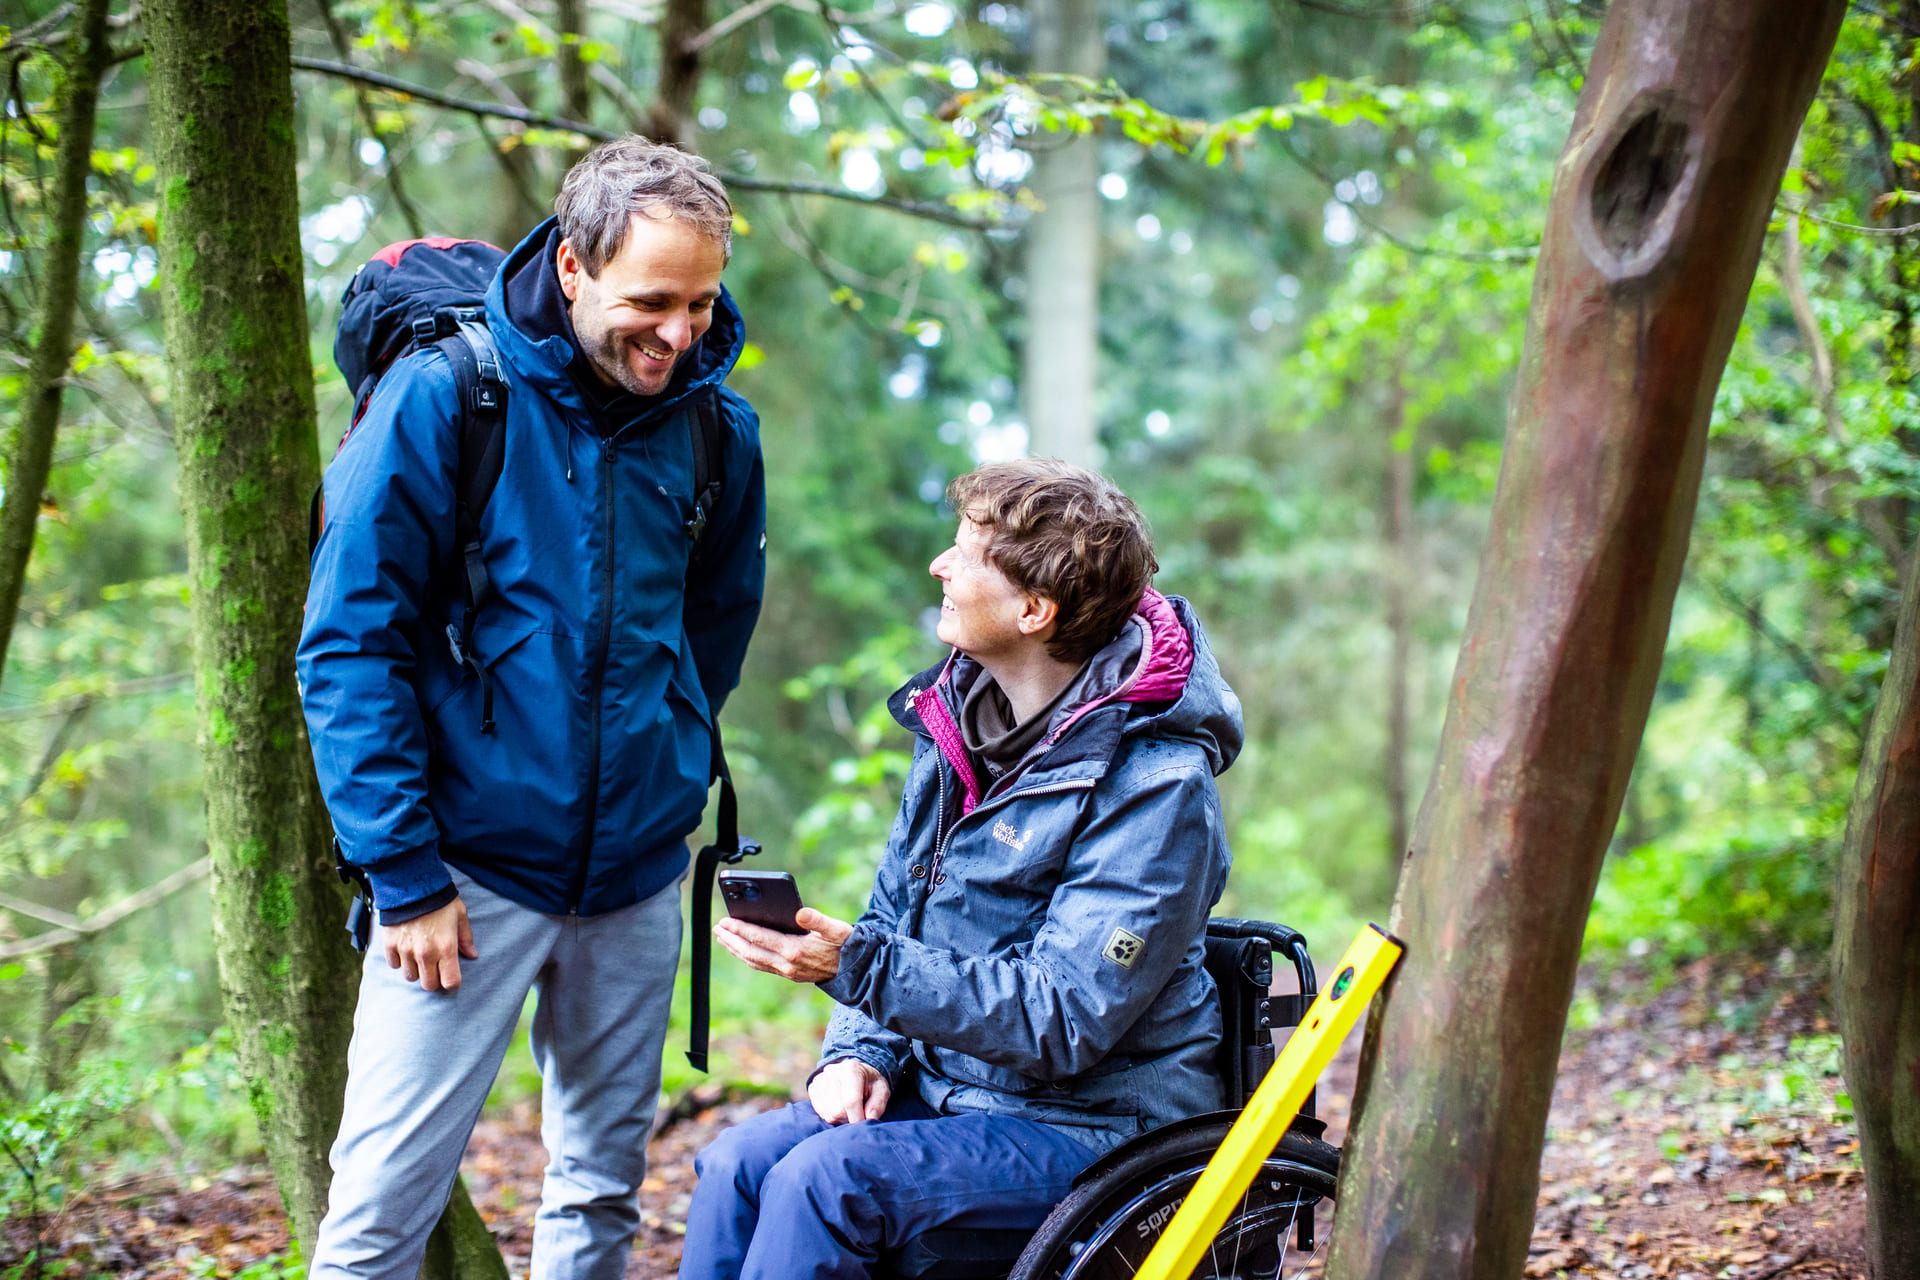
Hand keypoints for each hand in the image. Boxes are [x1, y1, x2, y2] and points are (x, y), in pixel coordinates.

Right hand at [382, 897, 477, 991]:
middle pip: (429, 985)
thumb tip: (472, 955)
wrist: (411, 884)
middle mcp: (426, 954)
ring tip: (419, 955)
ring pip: (410, 977)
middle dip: (433, 979)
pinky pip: (394, 965)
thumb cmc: (439, 900)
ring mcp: (406, 951)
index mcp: (446, 948)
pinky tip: (405, 948)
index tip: (451, 975)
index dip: (452, 982)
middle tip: (435, 966)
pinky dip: (399, 960)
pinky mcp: (390, 945)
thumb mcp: (460, 915)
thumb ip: (465, 938)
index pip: (450, 982)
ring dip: (416, 970)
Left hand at [714, 907, 852, 983]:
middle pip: (751, 952)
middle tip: (717, 928)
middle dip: (731, 940)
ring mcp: (787, 972)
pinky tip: (742, 949)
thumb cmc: (846, 945)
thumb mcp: (836, 928)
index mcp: (795, 950)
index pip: (761, 938)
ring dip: (736, 949)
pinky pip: (761, 965)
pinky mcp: (789, 974)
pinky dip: (747, 956)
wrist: (855, 970)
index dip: (741, 929)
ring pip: (753, 961)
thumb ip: (818, 920)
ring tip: (723, 938)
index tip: (726, 921)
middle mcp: (787, 964)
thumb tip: (799, 912)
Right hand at [808, 1058, 889, 1125]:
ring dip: (841, 1118)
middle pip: (838, 1110)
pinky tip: (839, 1107)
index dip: (857, 1118)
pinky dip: (832, 1115)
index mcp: (851, 1069)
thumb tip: (869, 1119)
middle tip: (859, 1112)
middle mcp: (832, 1072)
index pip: (850, 1101)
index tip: (863, 1125)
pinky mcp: (813, 1089)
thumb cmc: (870, 1083)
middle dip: (850, 1118)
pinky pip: (821, 1113)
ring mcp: (820, 1080)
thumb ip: (878, 1104)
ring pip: (829, 1114)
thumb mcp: (882, 1090)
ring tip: (850, 1109)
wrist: (856, 1072)